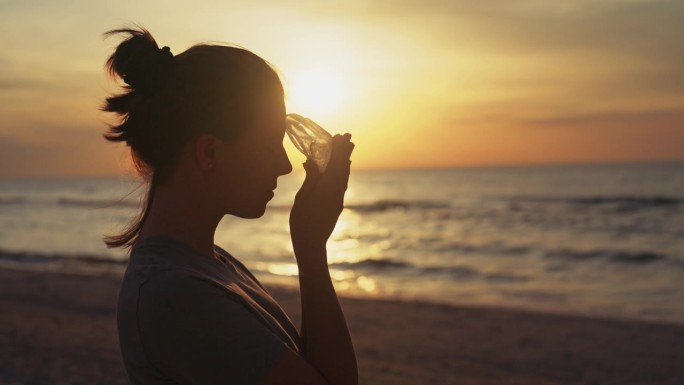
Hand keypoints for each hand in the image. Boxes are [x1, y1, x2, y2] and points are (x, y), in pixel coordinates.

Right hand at [289, 134, 354, 257]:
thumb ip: (311, 178)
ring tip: (347, 149)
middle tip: (348, 137)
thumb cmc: (302, 222)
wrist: (311, 245)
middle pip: (343, 167)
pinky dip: (342, 173)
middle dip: (345, 151)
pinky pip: (341, 184)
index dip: (338, 148)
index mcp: (329, 188)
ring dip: (345, 161)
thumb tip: (312, 160)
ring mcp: (338, 199)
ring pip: (344, 176)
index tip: (340, 135)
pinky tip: (341, 171)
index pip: (336, 162)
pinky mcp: (336, 205)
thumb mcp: (303, 197)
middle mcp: (337, 192)